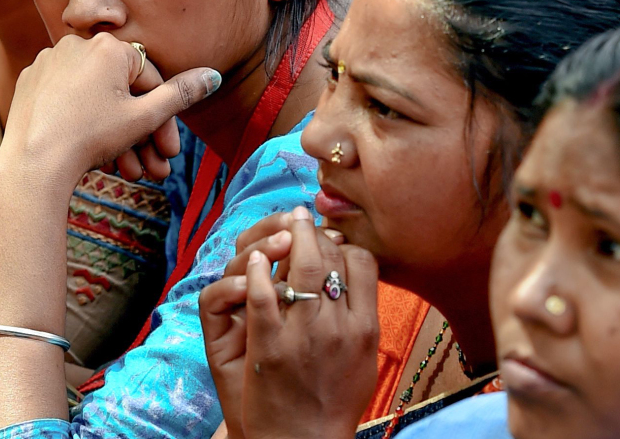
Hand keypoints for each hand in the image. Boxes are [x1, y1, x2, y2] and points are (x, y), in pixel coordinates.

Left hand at [0, 33, 221, 187]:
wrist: (33, 163)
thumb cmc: (90, 137)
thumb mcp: (144, 118)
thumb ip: (180, 94)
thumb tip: (213, 75)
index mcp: (109, 46)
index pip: (149, 80)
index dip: (163, 120)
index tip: (168, 151)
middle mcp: (76, 44)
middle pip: (120, 92)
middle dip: (140, 135)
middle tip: (151, 168)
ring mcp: (48, 61)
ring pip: (94, 99)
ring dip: (115, 136)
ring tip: (125, 171)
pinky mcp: (30, 81)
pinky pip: (67, 100)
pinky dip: (83, 123)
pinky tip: (93, 156)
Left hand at [217, 208, 377, 438]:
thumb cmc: (334, 401)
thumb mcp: (364, 359)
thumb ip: (362, 319)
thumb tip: (358, 278)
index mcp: (366, 329)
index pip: (362, 263)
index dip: (343, 244)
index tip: (329, 240)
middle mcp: (339, 328)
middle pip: (329, 258)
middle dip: (312, 232)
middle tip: (300, 218)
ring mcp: (304, 335)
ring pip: (298, 268)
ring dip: (287, 238)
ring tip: (281, 227)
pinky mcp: (270, 345)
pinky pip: (262, 295)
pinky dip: (257, 270)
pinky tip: (254, 260)